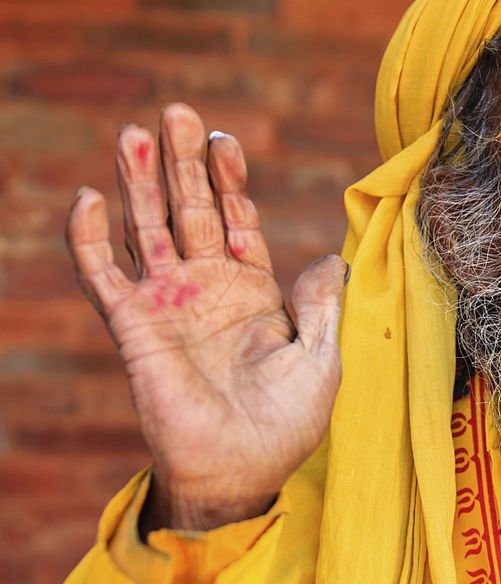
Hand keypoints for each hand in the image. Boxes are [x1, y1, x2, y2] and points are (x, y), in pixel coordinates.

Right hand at [66, 103, 346, 531]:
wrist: (241, 471)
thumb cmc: (286, 424)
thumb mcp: (322, 358)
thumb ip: (322, 305)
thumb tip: (328, 257)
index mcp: (254, 293)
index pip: (237, 221)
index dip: (230, 182)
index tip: (226, 141)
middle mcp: (207, 290)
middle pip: (191, 211)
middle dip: (183, 163)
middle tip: (176, 112)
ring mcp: (168, 305)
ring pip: (148, 229)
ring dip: (139, 182)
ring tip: (132, 132)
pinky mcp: (135, 328)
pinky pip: (104, 276)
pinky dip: (91, 239)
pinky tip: (89, 198)